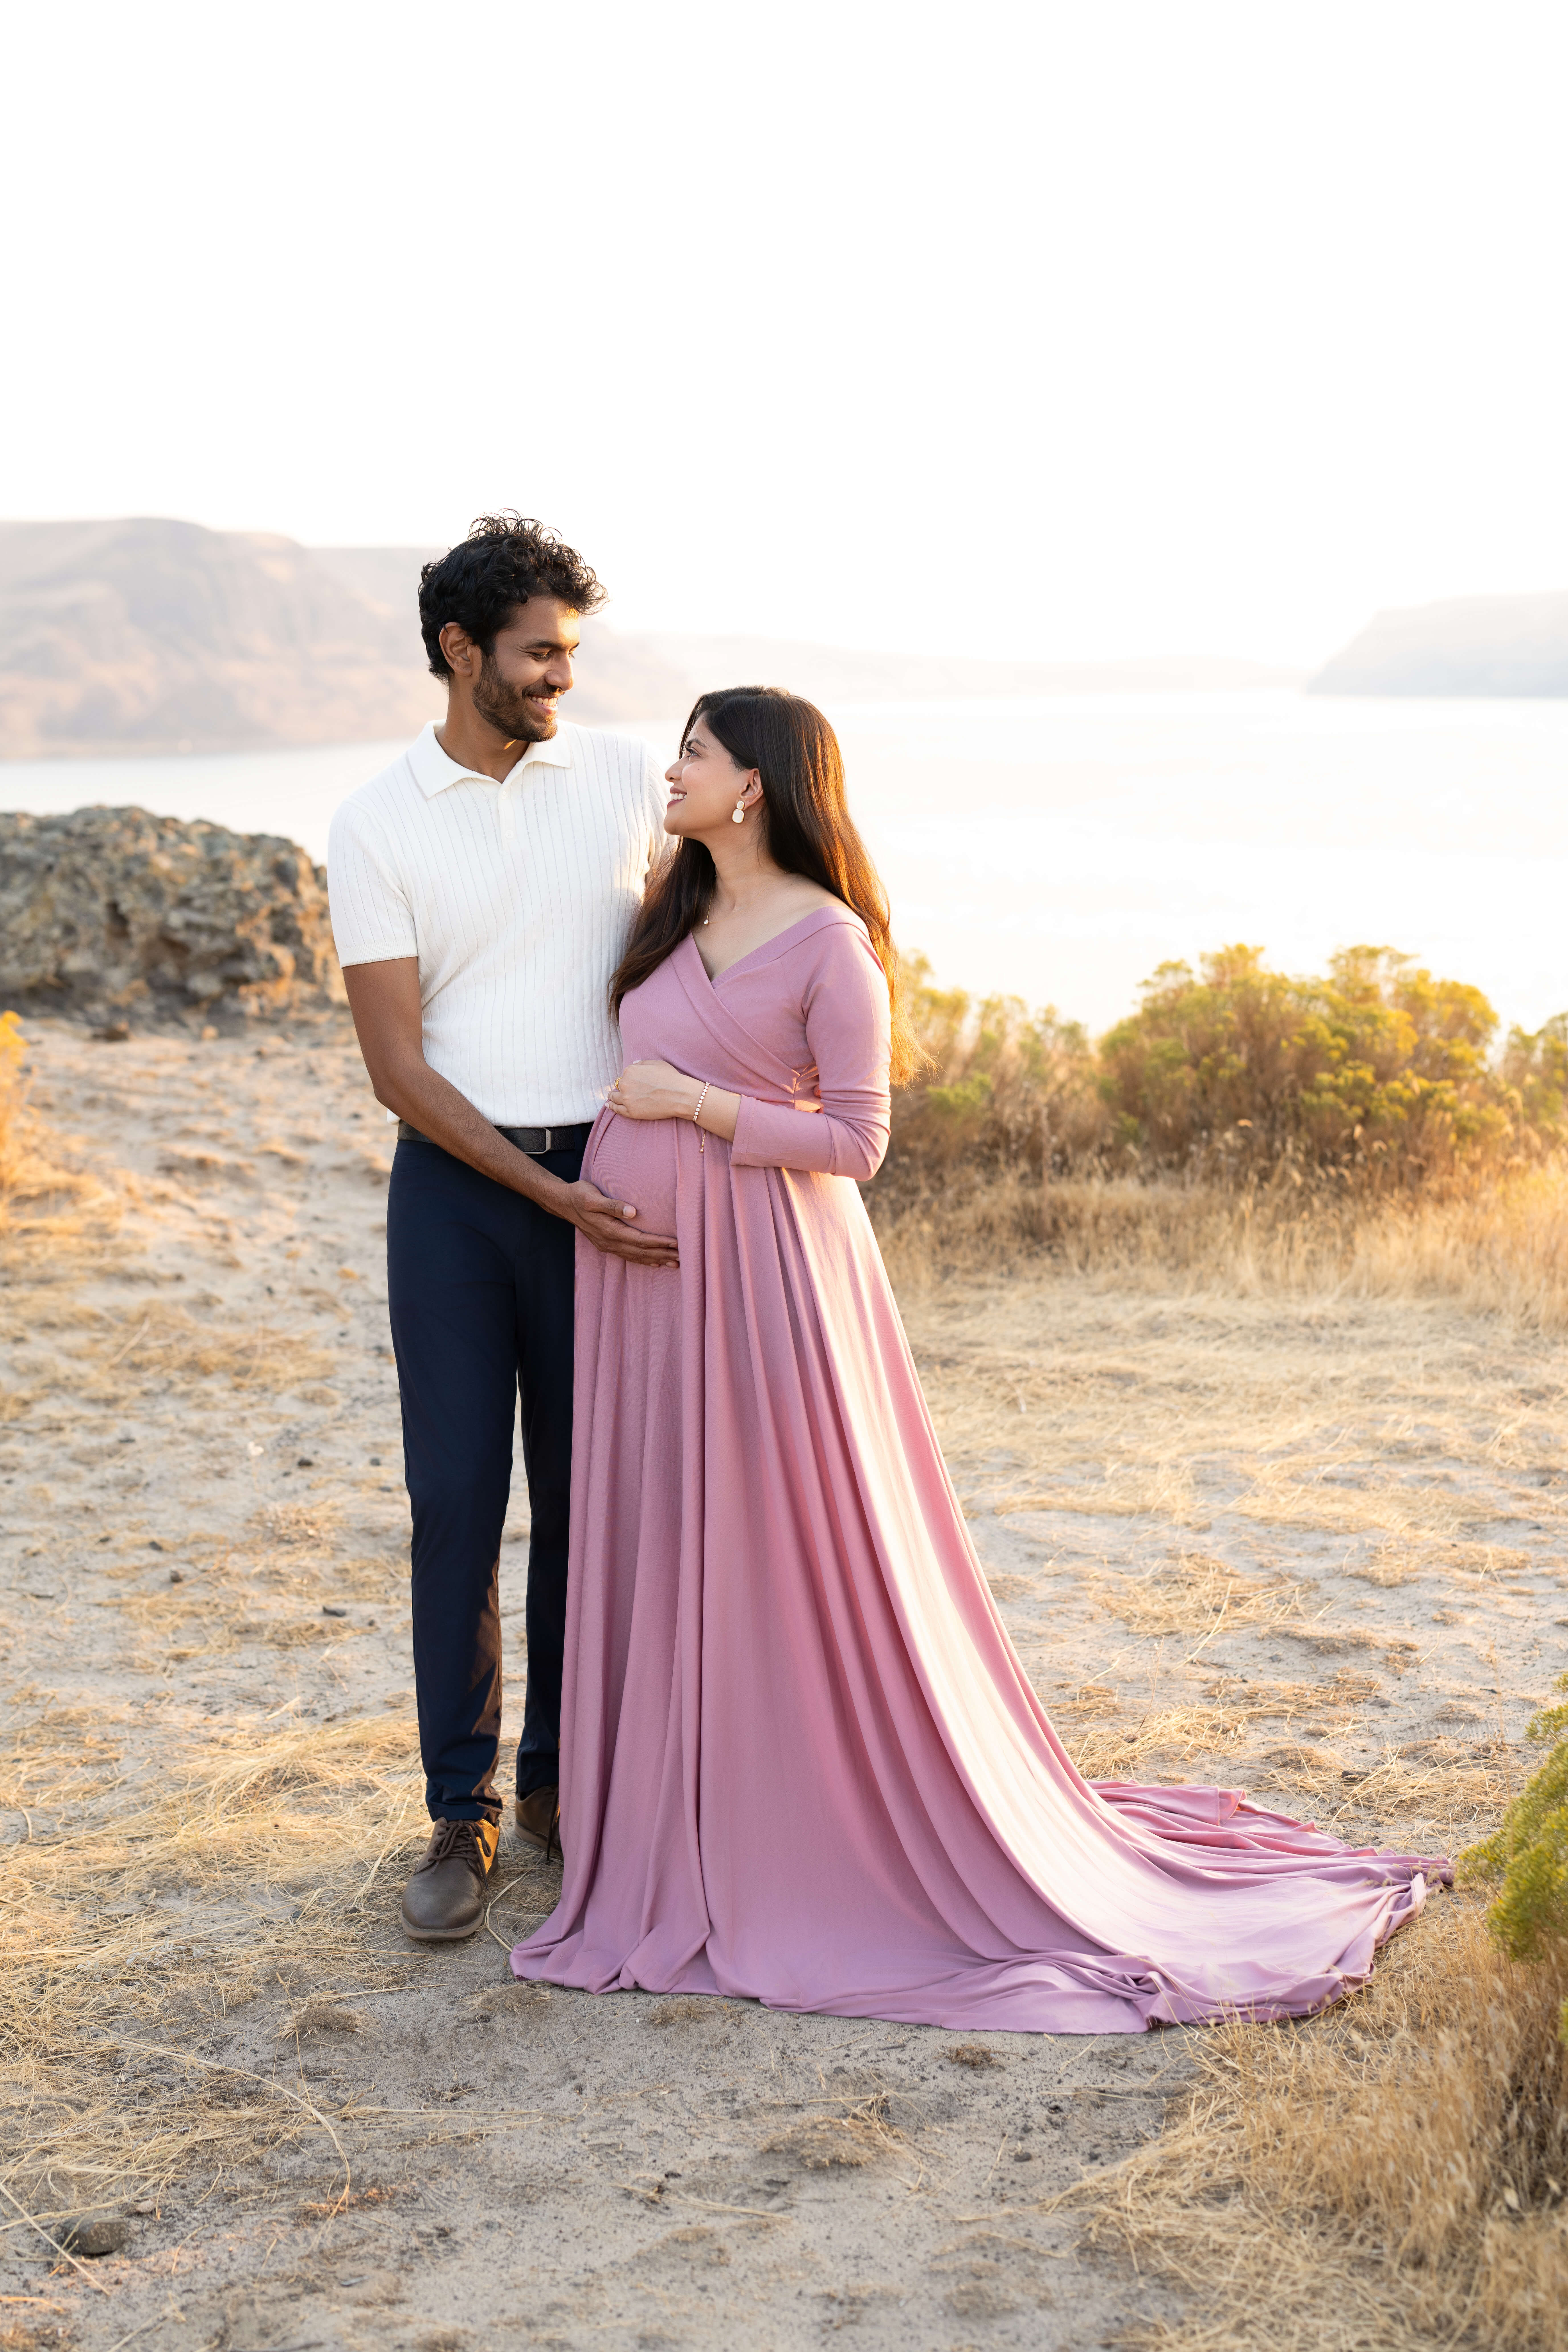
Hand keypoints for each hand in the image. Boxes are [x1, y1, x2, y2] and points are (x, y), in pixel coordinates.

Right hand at [562, 1177, 678, 1267]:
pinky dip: (643, 1261)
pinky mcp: (606, 1244)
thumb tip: (632, 1212)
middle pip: (641, 1252)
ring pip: (636, 1256)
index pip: (640, 1240)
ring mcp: (607, 1245)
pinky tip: (655, 1263)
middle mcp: (609, 1241)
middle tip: (684, 1258)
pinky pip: (628, 1256)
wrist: (562, 1202)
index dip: (659, 1243)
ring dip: (656, 1260)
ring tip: (675, 1264)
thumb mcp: (593, 1197)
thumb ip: (613, 1205)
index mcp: (609, 1230)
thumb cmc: (580, 1195)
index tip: (677, 1243)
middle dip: (663, 1255)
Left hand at [605, 1058, 701, 1121]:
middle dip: (621, 1087)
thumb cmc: (671, 1078)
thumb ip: (642, 1063)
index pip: (625, 1074)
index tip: (633, 1082)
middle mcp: (625, 1084)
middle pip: (618, 1086)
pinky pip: (616, 1109)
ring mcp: (627, 1099)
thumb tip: (634, 1064)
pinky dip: (611, 1107)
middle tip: (624, 1091)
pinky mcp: (630, 1112)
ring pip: (614, 1097)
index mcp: (630, 1071)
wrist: (679, 1095)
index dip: (629, 1078)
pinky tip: (609, 1105)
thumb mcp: (657, 1063)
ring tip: (611, 1098)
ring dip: (612, 1096)